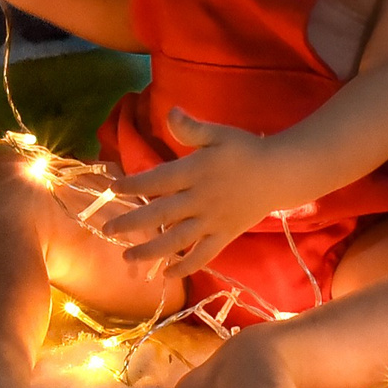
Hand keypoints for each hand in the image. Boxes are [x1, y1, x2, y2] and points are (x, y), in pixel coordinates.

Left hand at [102, 110, 304, 278]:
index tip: (112, 188)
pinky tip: (167, 274)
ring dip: (151, 251)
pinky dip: (186, 266)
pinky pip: (203, 255)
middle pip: (161, 215)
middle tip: (107, 230)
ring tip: (127, 258)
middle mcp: (201, 200)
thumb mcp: (219, 133)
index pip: (157, 180)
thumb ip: (191, 128)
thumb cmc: (245, 150)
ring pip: (178, 241)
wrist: (280, 173)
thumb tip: (169, 112)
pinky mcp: (225, 236)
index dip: (133, 185)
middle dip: (132, 223)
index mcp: (196, 172)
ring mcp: (213, 221)